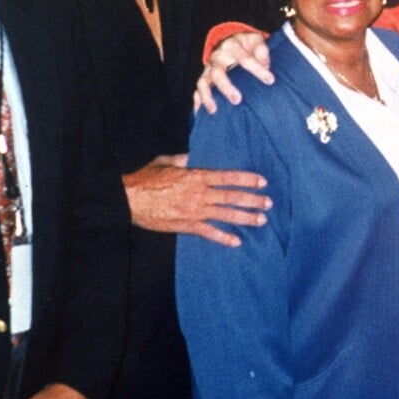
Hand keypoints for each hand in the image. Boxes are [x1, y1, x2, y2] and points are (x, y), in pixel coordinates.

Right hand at [123, 154, 270, 246]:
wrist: (129, 199)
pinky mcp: (186, 225)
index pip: (228, 177)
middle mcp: (199, 193)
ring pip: (226, 214)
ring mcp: (194, 210)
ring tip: (261, 220)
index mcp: (196, 176)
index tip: (262, 182)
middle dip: (252, 199)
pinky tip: (237, 242)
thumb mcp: (164, 162)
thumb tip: (187, 157)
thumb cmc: (144, 179)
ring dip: (245, 217)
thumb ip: (179, 160)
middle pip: (232, 196)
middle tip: (268, 203)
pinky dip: (224, 238)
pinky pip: (209, 233)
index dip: (247, 179)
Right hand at [194, 32, 272, 112]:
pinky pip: (197, 90)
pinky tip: (201, 114)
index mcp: (232, 46)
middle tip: (237, 100)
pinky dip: (198, 101)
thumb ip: (261, 50)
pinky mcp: (204, 79)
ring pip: (203, 82)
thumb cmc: (247, 45)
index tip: (270, 81)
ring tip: (214, 110)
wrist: (231, 41)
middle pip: (217, 73)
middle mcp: (217, 58)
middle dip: (226, 87)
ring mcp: (208, 69)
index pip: (244, 58)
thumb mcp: (255, 41)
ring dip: (207, 97)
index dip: (257, 69)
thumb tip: (266, 65)